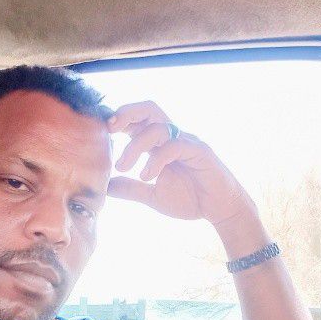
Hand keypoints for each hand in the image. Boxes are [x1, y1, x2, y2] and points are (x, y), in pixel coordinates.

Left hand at [106, 101, 252, 228]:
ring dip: (135, 146)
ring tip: (123, 168)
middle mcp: (173, 137)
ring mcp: (187, 141)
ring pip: (158, 128)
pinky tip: (147, 176)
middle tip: (109, 129)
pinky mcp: (199, 151)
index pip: (137, 121)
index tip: (100, 129)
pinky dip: (156, 160)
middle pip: (149, 109)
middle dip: (126, 113)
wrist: (220, 210)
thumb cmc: (190, 199)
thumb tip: (106, 187)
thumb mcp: (152, 196)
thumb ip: (131, 189)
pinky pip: (174, 146)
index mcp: (160, 144)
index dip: (119, 119)